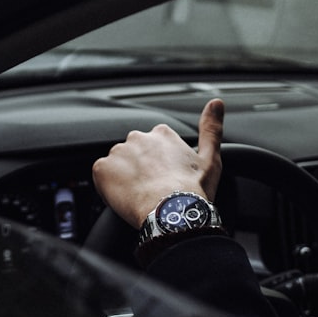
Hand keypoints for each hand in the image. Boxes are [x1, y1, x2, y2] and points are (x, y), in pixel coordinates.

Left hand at [93, 98, 224, 227]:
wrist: (172, 213)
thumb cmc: (193, 191)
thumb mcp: (210, 159)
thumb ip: (211, 129)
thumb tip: (216, 102)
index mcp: (162, 134)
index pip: (154, 147)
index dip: (159, 167)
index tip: (164, 180)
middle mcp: (138, 137)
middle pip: (134, 155)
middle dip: (140, 171)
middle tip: (152, 191)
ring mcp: (118, 153)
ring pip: (117, 165)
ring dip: (124, 178)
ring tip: (139, 197)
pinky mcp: (102, 169)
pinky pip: (101, 177)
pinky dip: (108, 188)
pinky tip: (125, 199)